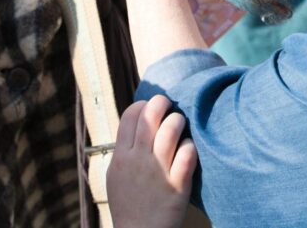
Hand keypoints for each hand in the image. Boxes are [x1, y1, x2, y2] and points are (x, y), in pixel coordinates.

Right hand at [107, 95, 197, 227]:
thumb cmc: (128, 203)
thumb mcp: (115, 174)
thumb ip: (123, 149)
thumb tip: (135, 122)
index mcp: (121, 157)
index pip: (129, 116)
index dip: (142, 105)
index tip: (150, 108)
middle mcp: (138, 160)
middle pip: (150, 116)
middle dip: (162, 103)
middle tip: (169, 105)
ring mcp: (158, 172)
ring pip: (171, 130)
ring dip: (178, 121)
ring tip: (181, 125)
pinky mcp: (177, 185)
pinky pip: (187, 154)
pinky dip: (190, 146)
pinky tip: (190, 148)